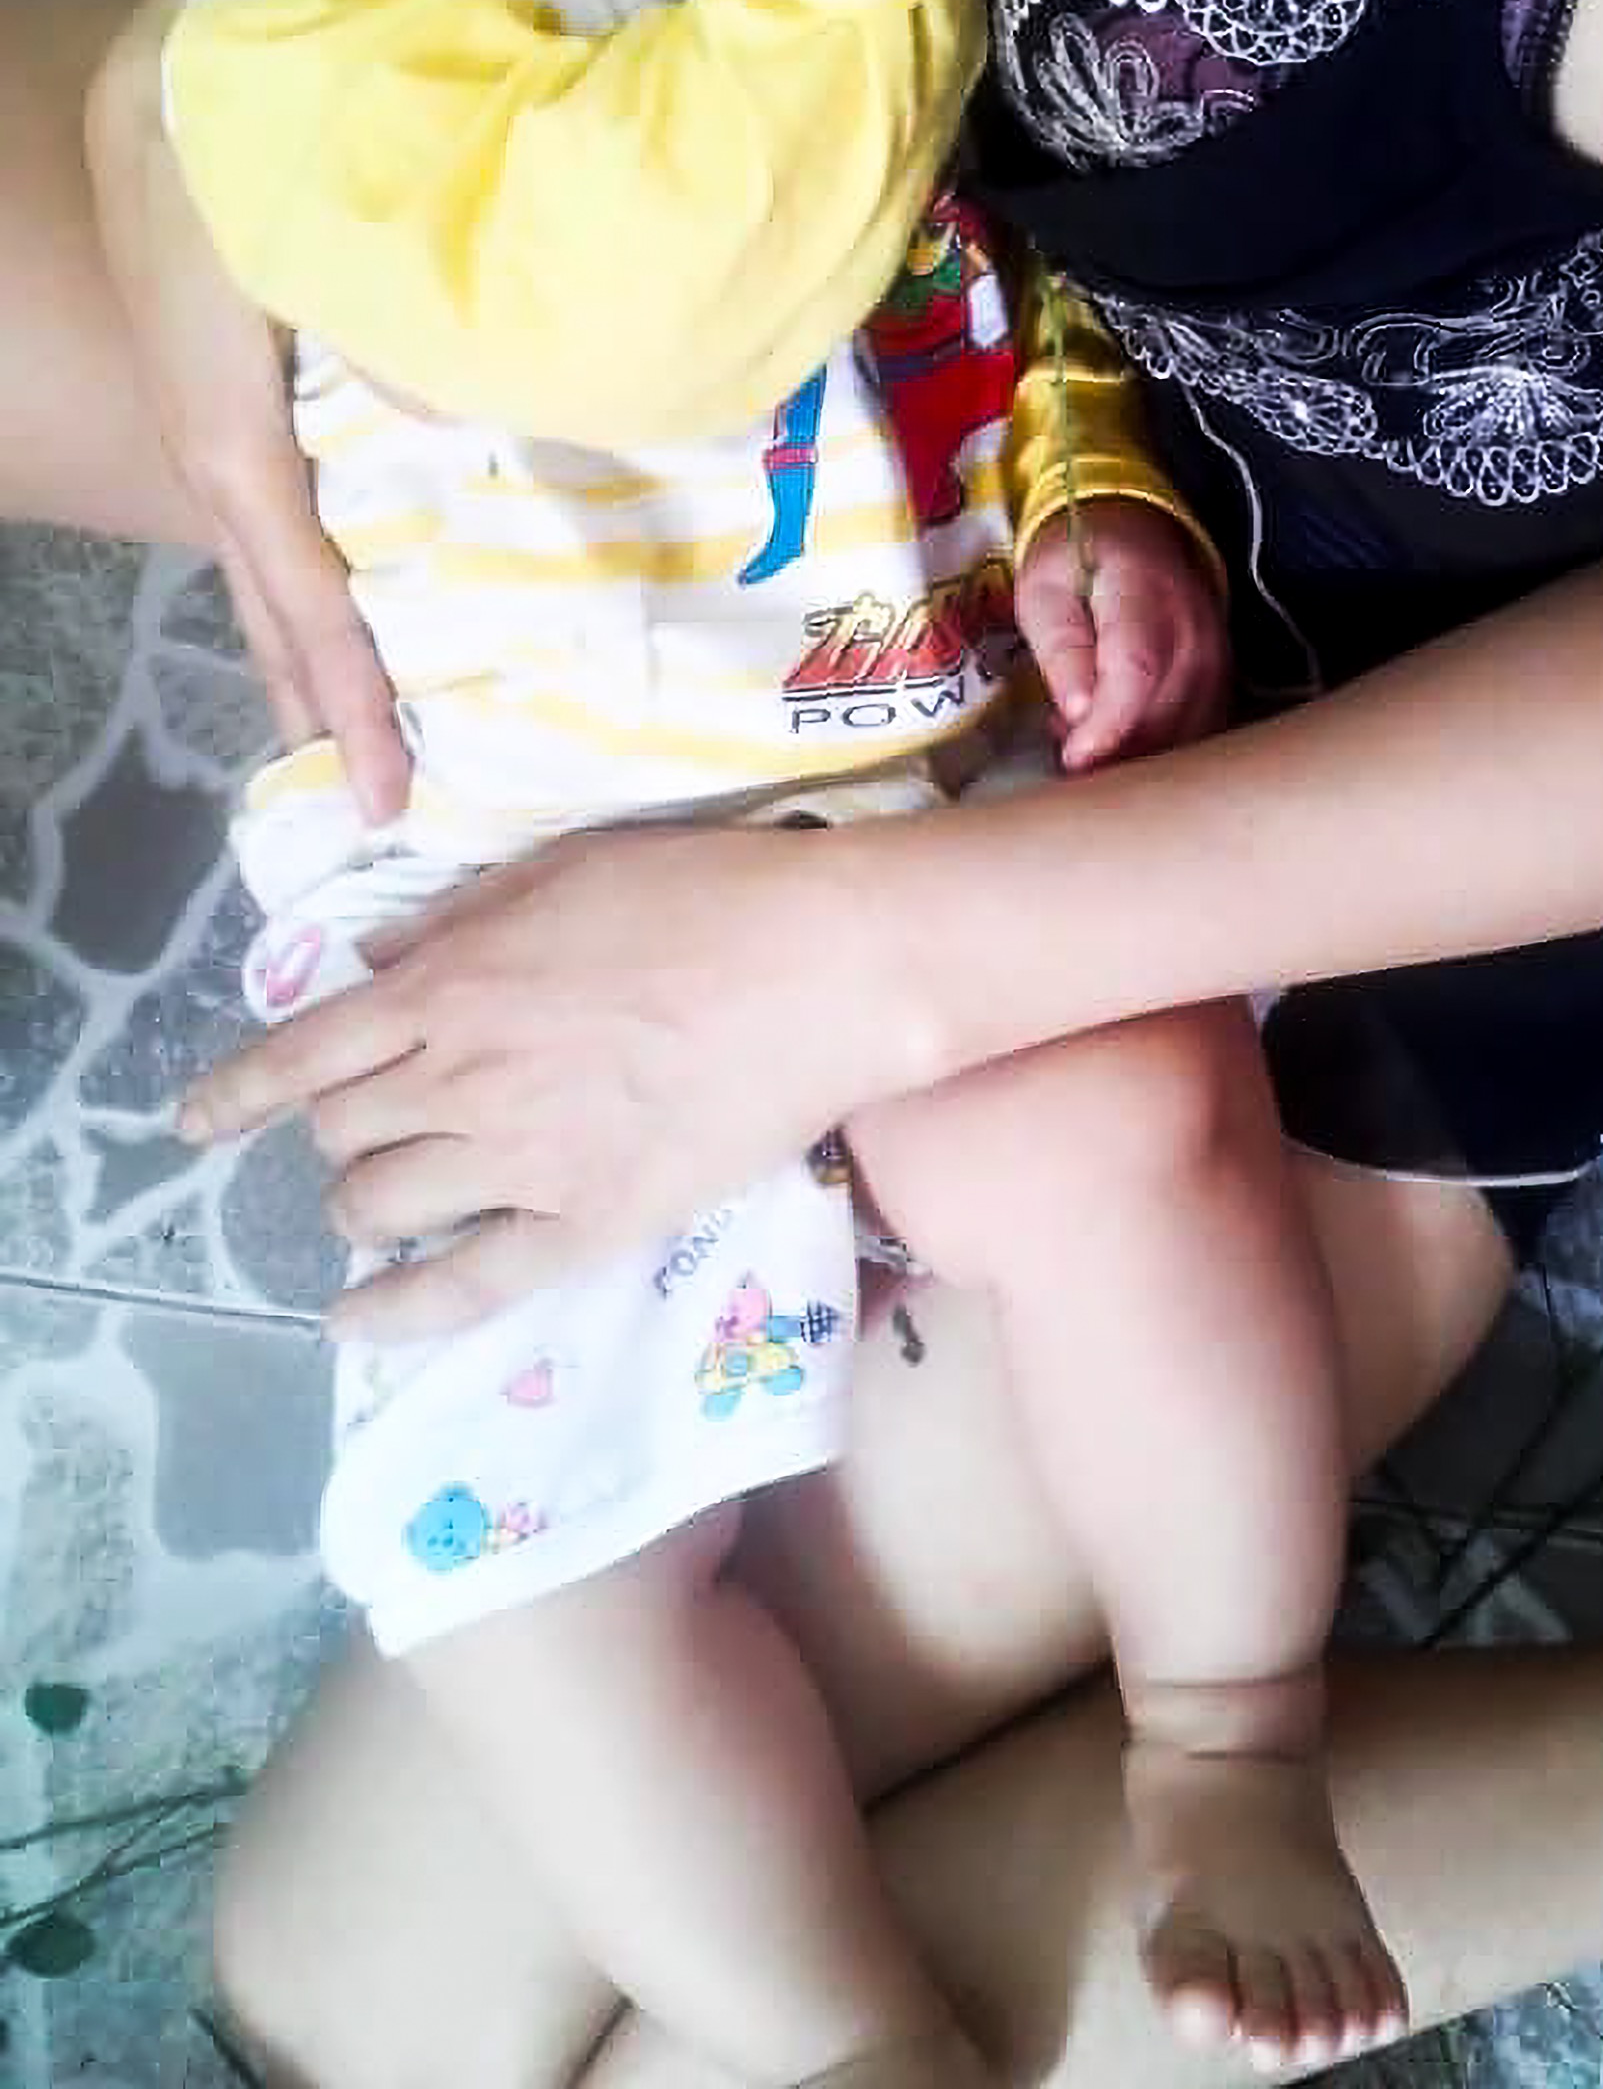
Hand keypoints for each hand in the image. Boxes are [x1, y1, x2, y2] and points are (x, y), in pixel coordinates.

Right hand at [85, 0, 408, 823]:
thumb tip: (447, 435)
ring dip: (299, 622)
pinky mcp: (216, 340)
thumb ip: (396, 305)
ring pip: (252, 525)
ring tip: (345, 720)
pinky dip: (298, 540)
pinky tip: (338, 575)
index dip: (334, 667)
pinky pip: (258, 467)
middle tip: (370, 792)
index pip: (285, 553)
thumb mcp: (343, 187)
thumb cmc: (285, 75)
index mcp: (221, 371)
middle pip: (257, 565)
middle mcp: (198, 387)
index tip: (383, 772)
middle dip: (312, 680)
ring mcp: (199, 366)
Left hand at [177, 819, 878, 1337]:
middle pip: (339, 1131)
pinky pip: (462, 1288)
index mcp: (447, 982)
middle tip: (369, 1130)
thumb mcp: (556, 871)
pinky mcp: (585, 1224)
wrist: (819, 966)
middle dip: (334, 1134)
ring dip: (359, 1205)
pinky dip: (392, 1311)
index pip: (301, 1050)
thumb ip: (452, 920)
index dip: (234, 1093)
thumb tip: (370, 964)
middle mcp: (458, 1075)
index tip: (192, 1123)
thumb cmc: (698, 893)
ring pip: (378, 1205)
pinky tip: (352, 1322)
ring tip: (380, 1203)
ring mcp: (518, 1158)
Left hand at [1016, 499, 1231, 770]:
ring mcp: (1216, 655)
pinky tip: (1122, 738)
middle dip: (1113, 750)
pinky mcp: (1221, 676)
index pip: (1137, 671)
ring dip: (1135, 753)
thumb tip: (1078, 714)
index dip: (1108, 725)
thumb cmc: (1077, 561)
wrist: (1133, 531)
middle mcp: (1193, 628)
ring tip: (1087, 738)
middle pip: (1164, 714)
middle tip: (1065, 748)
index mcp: (1143, 594)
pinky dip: (1160, 748)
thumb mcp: (1044, 591)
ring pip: (1186, 732)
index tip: (1074, 758)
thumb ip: (1061, 648)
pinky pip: (1199, 730)